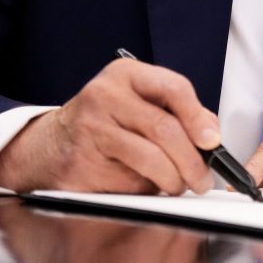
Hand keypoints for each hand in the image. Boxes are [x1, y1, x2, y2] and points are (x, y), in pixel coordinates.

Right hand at [0, 59, 217, 194]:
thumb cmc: (105, 125)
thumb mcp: (141, 106)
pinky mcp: (82, 158)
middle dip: (192, 160)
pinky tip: (147, 187)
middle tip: (202, 179)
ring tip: (179, 186)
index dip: (198, 118)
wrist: (50, 146)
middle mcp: (106, 94)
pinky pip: (128, 178)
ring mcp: (90, 125)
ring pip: (149, 157)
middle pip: (164, 128)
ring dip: (173, 179)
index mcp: (127, 74)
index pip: (174, 88)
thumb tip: (211, 137)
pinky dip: (146, 188)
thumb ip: (178, 116)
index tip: (212, 141)